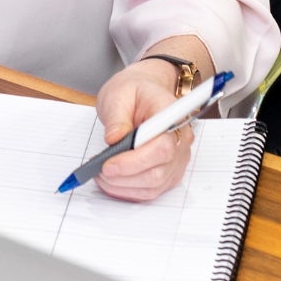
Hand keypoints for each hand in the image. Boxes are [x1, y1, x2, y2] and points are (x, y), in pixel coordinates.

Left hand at [92, 59, 194, 202]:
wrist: (146, 91)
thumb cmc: (134, 90)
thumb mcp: (119, 93)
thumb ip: (116, 116)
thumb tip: (113, 139)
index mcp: (172, 115)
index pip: (162, 146)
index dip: (135, 161)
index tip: (108, 164)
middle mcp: (181, 140)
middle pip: (159, 171)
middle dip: (125, 176)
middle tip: (100, 172)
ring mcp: (177, 159)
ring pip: (154, 185)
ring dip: (125, 186)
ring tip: (101, 177)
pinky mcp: (169, 172)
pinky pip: (152, 190)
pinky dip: (130, 190)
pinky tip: (112, 182)